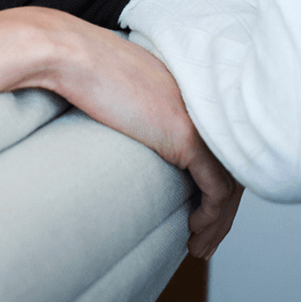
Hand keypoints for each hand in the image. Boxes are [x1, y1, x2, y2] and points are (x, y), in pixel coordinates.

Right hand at [49, 19, 243, 258]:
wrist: (71, 55)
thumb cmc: (78, 65)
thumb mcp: (116, 86)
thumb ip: (134, 104)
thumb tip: (124, 123)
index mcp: (185, 87)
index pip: (215, 141)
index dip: (212, 178)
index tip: (197, 208)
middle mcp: (200, 100)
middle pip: (230, 163)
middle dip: (221, 209)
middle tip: (202, 238)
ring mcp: (198, 117)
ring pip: (229, 181)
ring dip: (218, 222)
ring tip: (199, 246)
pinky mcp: (188, 136)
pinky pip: (216, 190)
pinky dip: (211, 217)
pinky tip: (193, 231)